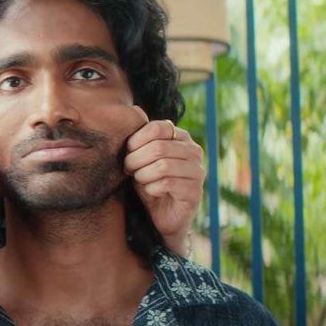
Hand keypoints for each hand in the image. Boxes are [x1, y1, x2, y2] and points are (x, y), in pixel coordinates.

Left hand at [124, 107, 204, 255]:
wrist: (160, 215)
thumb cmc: (149, 181)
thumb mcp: (140, 157)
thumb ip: (139, 137)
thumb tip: (135, 110)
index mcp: (181, 137)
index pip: (158, 126)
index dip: (137, 140)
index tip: (127, 153)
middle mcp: (193, 151)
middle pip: (158, 147)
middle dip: (136, 160)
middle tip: (129, 170)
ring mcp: (198, 171)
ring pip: (162, 166)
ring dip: (143, 175)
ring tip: (140, 180)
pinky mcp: (195, 192)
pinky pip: (167, 184)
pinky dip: (152, 188)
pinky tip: (152, 191)